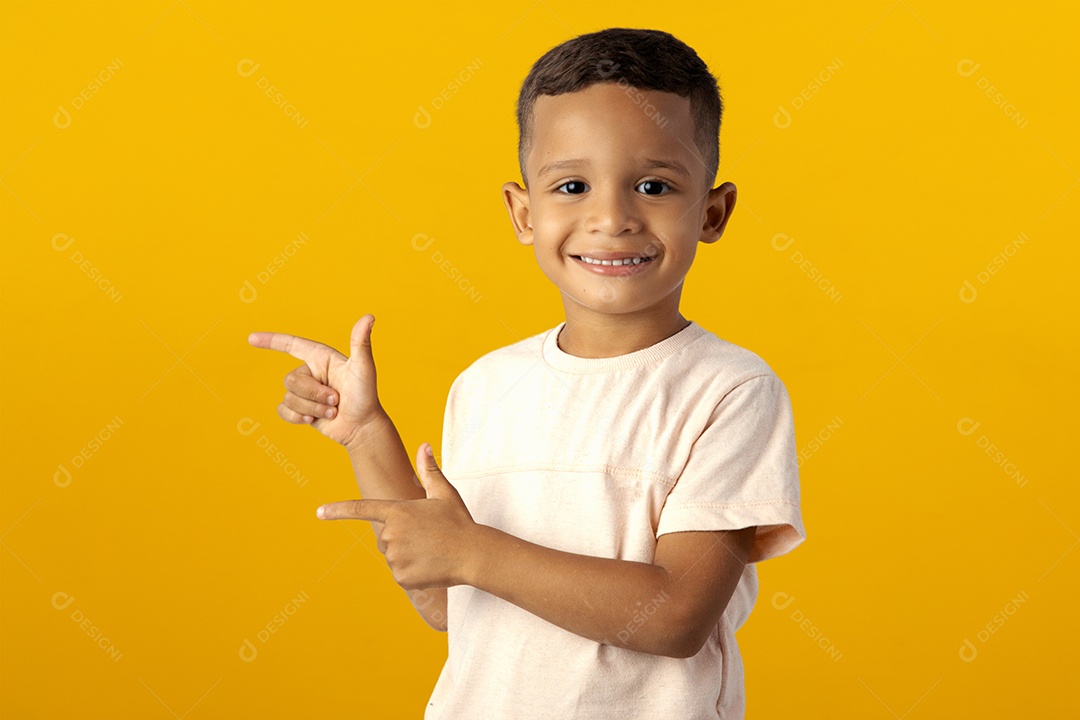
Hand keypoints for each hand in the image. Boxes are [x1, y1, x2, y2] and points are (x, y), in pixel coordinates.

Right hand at [248, 315, 383, 448]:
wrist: (362, 427)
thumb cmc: (366, 397)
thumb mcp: (364, 369)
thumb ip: (361, 344)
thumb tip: (369, 317)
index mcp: (321, 358)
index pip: (292, 345)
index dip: (272, 341)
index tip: (251, 339)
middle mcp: (310, 372)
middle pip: (291, 380)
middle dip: (314, 394)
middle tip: (336, 400)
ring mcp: (304, 392)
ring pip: (289, 397)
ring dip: (313, 409)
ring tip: (333, 411)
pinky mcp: (300, 409)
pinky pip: (283, 410)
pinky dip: (298, 418)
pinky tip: (313, 421)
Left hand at [316, 443, 477, 589]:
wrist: (474, 554)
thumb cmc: (459, 521)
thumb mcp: (444, 493)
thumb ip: (429, 470)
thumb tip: (424, 445)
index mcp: (398, 511)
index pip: (361, 509)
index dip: (338, 510)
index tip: (319, 512)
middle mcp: (392, 533)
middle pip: (385, 536)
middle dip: (401, 537)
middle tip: (427, 536)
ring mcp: (395, 557)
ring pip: (393, 556)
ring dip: (407, 554)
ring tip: (431, 551)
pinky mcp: (401, 577)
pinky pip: (400, 574)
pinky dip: (412, 572)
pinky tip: (430, 566)